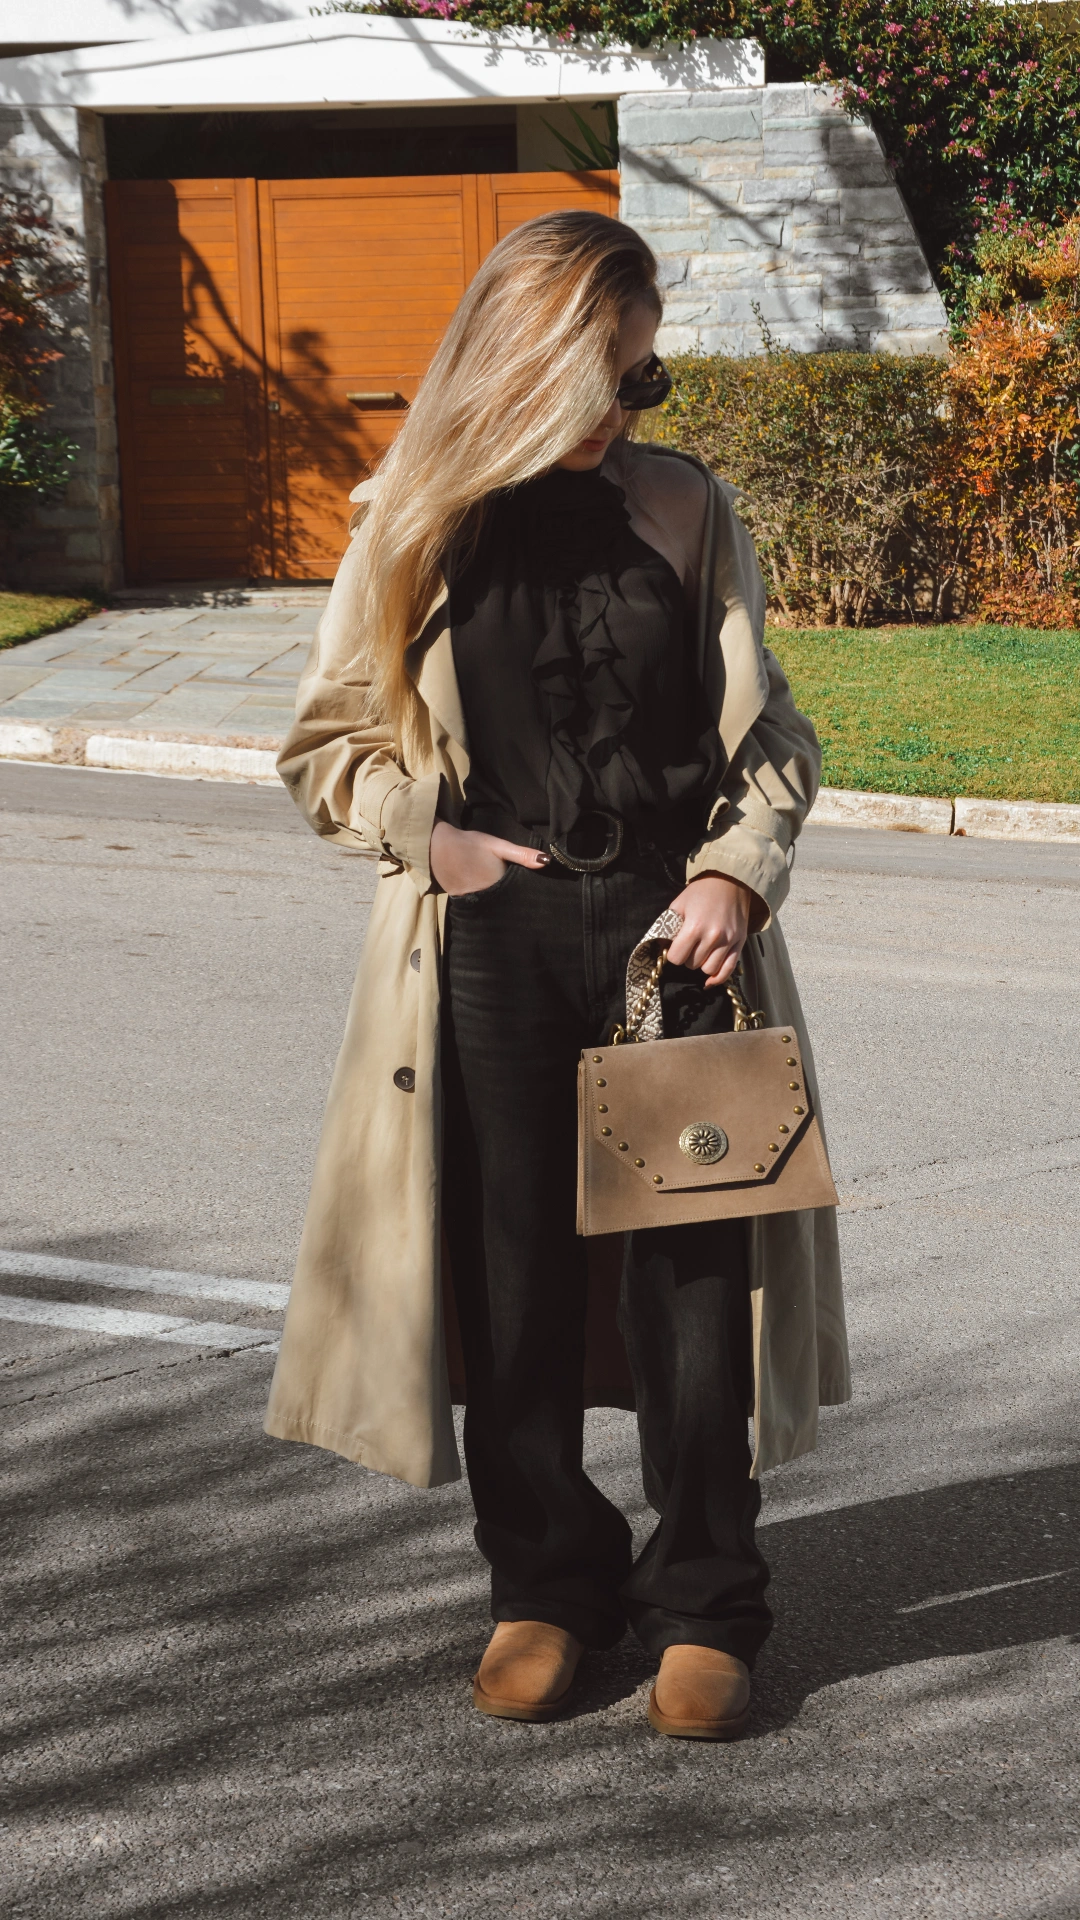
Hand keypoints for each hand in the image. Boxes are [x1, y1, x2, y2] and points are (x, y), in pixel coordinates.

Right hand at [430, 821, 550, 895]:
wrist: (436, 846)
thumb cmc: (470, 843)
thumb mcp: (498, 845)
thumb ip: (522, 855)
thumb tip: (547, 861)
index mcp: (499, 886)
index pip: (520, 896)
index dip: (528, 894)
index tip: (538, 894)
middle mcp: (487, 899)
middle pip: (507, 903)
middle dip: (515, 900)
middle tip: (525, 896)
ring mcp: (473, 902)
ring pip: (494, 906)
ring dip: (501, 902)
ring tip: (511, 898)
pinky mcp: (462, 902)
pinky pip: (480, 905)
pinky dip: (486, 901)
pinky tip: (489, 895)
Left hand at [666, 873, 753, 988]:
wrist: (730, 881)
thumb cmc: (701, 892)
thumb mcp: (679, 905)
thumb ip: (668, 927)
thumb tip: (661, 946)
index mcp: (694, 927)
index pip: (676, 958)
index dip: (673, 954)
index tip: (675, 947)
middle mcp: (712, 937)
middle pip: (692, 965)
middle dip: (687, 957)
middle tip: (690, 945)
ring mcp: (728, 942)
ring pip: (709, 970)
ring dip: (702, 964)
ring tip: (701, 952)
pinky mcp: (739, 944)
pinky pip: (728, 971)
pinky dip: (717, 979)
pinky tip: (709, 981)